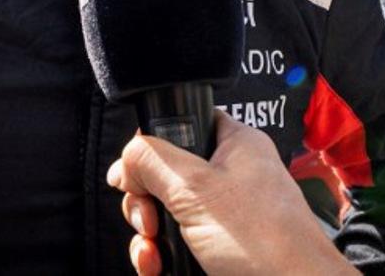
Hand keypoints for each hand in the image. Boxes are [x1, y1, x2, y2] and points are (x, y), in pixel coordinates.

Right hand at [106, 110, 356, 275]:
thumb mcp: (195, 188)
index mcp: (235, 145)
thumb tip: (124, 160)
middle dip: (144, 200)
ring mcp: (223, 215)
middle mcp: (229, 176)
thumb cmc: (260, 239)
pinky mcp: (216, 248)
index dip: (153, 144)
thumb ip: (151, 161)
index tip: (135, 171)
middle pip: (165, 173)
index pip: (185, 123)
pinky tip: (155, 266)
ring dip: (147, 234)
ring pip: (166, 212)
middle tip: (149, 219)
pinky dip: (158, 255)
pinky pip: (175, 243)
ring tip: (152, 251)